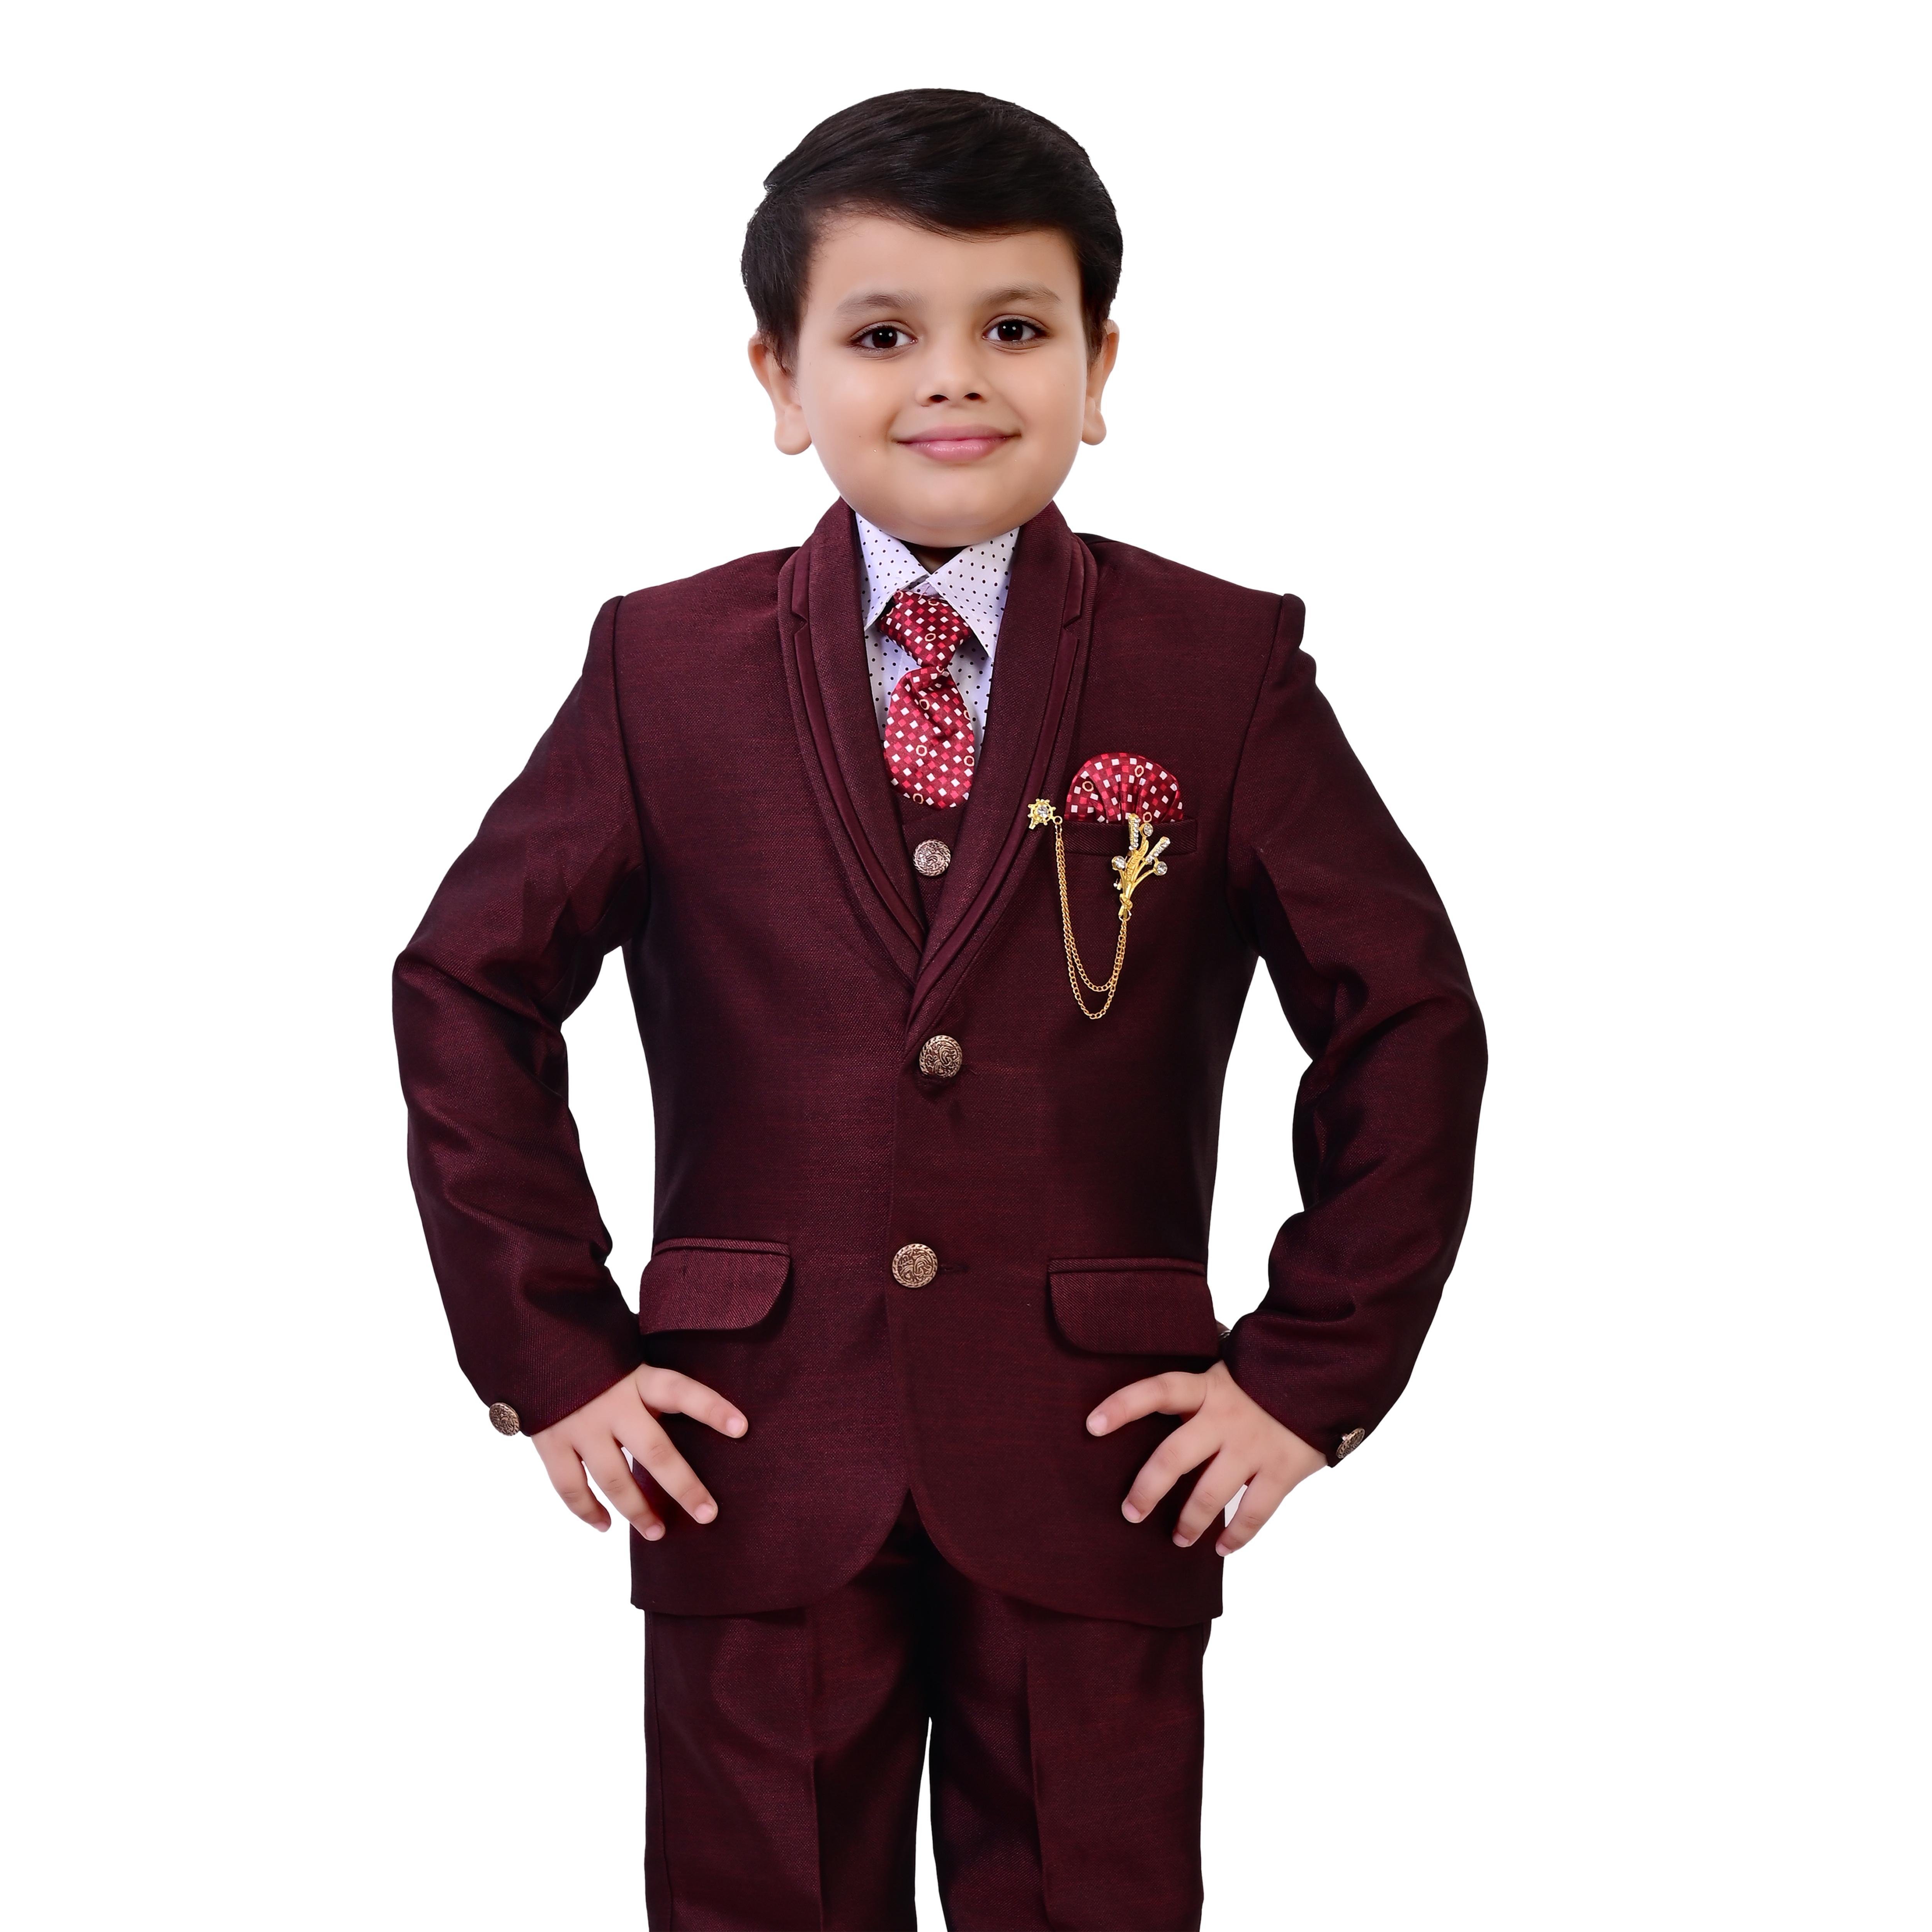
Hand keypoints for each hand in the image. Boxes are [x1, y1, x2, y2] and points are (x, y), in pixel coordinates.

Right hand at [531, 1366, 746, 1539]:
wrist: (534, 1341)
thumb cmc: (594, 1351)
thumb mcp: (627, 1353)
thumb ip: (652, 1380)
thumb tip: (691, 1403)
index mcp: (636, 1375)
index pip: (680, 1390)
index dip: (711, 1408)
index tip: (742, 1427)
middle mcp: (610, 1403)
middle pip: (654, 1451)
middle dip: (684, 1486)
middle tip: (708, 1515)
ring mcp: (578, 1424)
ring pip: (614, 1479)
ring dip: (637, 1510)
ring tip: (658, 1533)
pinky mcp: (549, 1442)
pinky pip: (570, 1487)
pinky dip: (587, 1511)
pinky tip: (606, 1525)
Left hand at [1088, 1361, 1325, 1555]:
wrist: (1327, 1372)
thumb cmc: (1266, 1374)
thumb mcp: (1228, 1369)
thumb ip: (1197, 1390)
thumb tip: (1155, 1401)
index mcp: (1209, 1386)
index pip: (1158, 1391)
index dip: (1123, 1405)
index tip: (1091, 1425)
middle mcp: (1227, 1417)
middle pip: (1174, 1456)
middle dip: (1147, 1489)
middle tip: (1130, 1512)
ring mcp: (1255, 1445)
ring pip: (1211, 1493)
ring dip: (1189, 1521)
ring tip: (1178, 1539)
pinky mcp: (1283, 1469)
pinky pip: (1254, 1511)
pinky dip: (1237, 1535)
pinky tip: (1222, 1547)